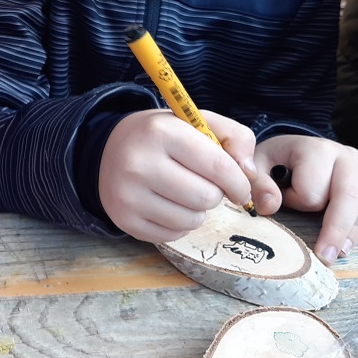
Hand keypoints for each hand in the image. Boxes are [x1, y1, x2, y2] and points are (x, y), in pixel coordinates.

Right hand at [98, 109, 255, 242]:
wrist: (108, 149)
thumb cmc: (161, 136)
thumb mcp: (195, 122)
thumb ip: (234, 137)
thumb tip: (249, 172)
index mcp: (161, 132)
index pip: (218, 167)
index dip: (239, 182)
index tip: (240, 188)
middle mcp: (139, 163)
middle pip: (206, 197)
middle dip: (215, 194)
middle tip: (204, 185)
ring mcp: (128, 195)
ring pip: (192, 220)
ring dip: (198, 211)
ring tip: (184, 194)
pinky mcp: (124, 220)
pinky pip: (173, 235)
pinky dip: (179, 224)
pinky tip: (168, 205)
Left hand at [253, 134, 357, 265]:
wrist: (302, 149)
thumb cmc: (280, 162)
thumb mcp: (259, 167)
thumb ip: (259, 185)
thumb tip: (269, 207)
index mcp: (314, 149)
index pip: (312, 189)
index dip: (298, 203)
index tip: (287, 202)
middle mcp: (345, 153)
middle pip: (349, 197)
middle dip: (337, 231)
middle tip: (327, 257)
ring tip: (343, 250)